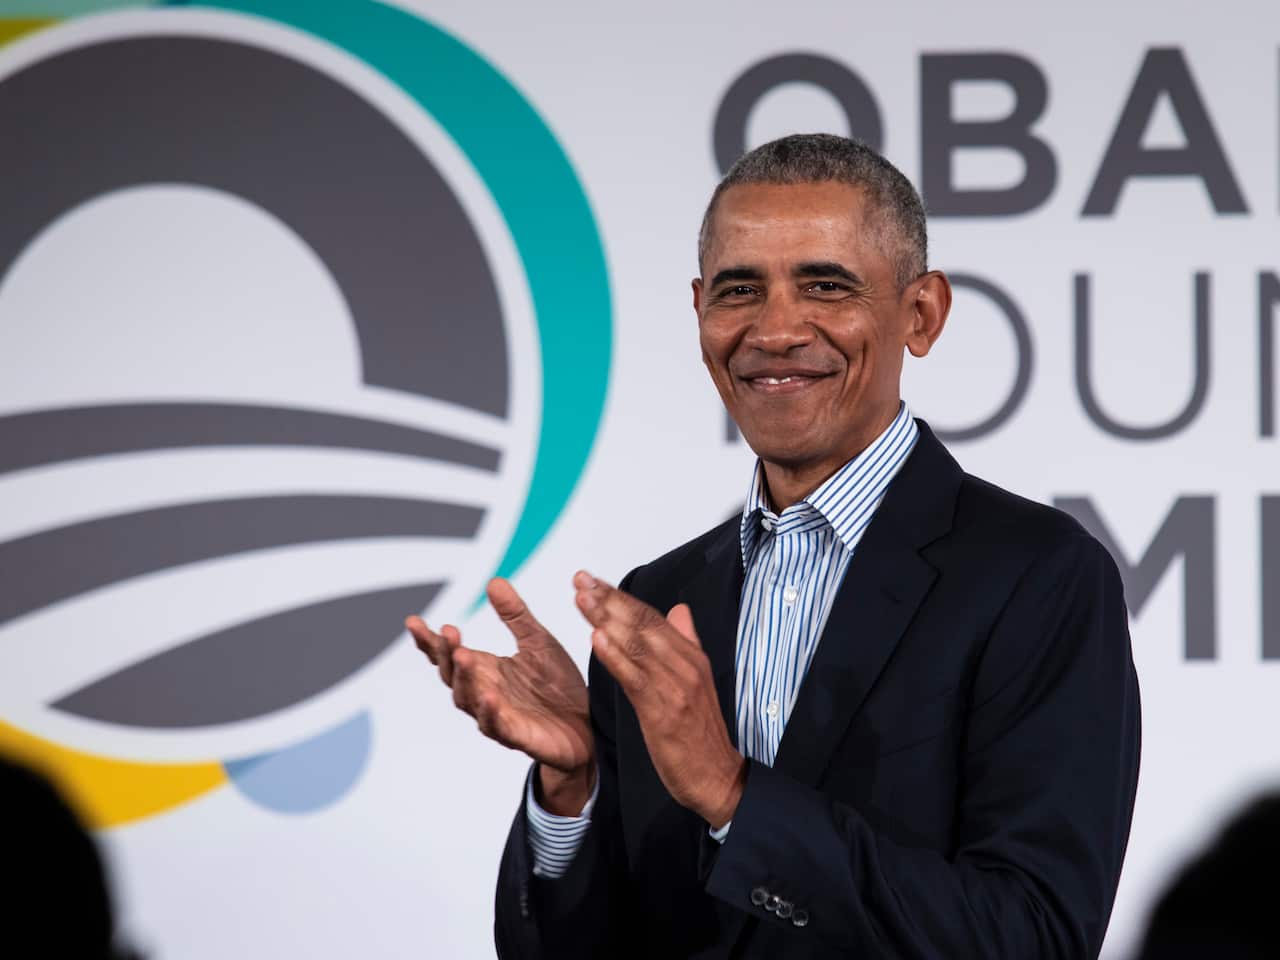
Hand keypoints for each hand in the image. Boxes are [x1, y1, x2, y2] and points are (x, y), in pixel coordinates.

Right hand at [407, 578, 594, 814]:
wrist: (589, 723)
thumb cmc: (558, 685)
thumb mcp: (538, 641)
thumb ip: (515, 615)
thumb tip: (493, 581)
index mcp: (486, 669)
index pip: (449, 654)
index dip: (429, 640)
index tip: (413, 621)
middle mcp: (484, 692)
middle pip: (452, 675)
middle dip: (447, 654)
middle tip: (449, 632)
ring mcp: (497, 716)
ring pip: (468, 700)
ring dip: (464, 679)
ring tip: (464, 656)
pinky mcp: (518, 736)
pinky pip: (498, 726)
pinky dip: (490, 713)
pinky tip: (489, 696)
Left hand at [572, 571, 745, 827]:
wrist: (718, 776)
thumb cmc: (701, 731)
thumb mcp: (698, 680)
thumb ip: (686, 642)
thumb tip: (679, 610)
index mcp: (690, 656)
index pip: (651, 617)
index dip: (621, 597)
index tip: (594, 581)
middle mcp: (684, 666)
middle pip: (643, 624)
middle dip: (609, 600)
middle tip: (581, 579)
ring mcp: (675, 688)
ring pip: (638, 645)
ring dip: (607, 619)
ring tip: (583, 599)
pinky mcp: (663, 712)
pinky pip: (637, 679)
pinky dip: (617, 657)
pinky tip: (598, 640)